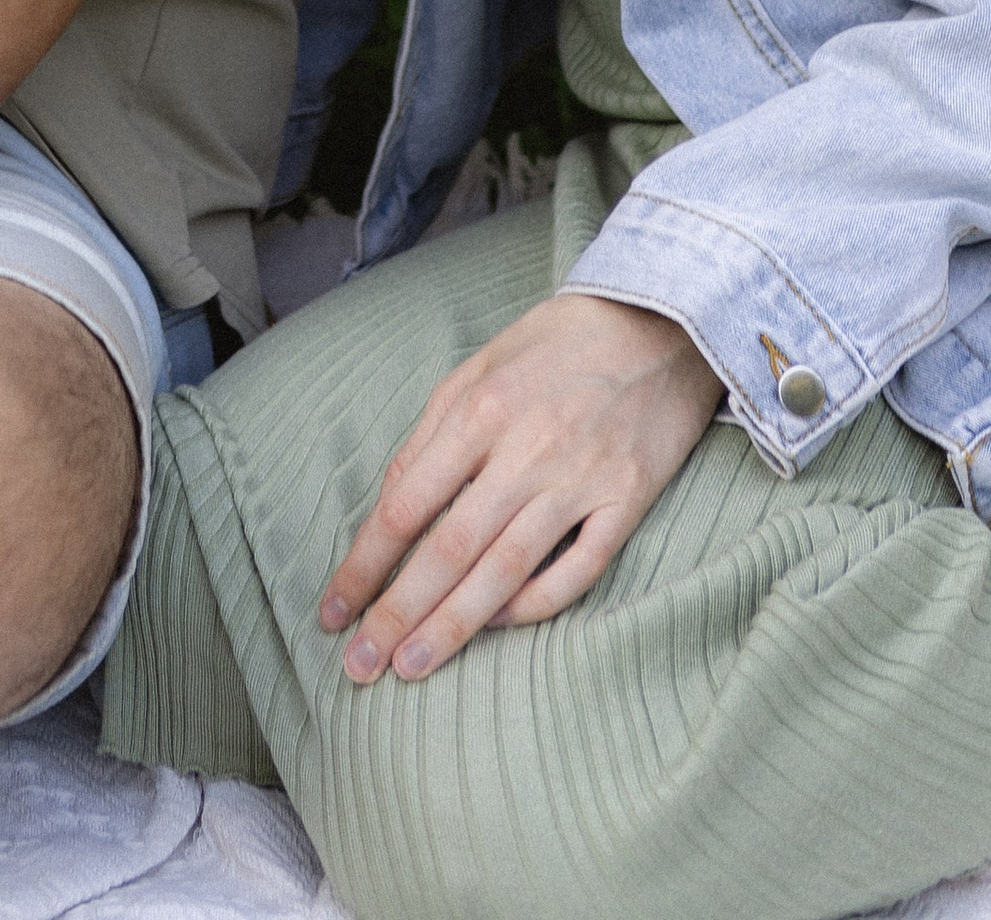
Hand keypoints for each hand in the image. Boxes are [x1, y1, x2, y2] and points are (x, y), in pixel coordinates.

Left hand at [320, 290, 721, 682]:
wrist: (658, 322)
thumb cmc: (554, 345)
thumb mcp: (477, 368)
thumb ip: (431, 435)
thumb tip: (390, 504)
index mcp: (478, 411)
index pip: (404, 505)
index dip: (363, 564)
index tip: (332, 611)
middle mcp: (525, 449)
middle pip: (448, 549)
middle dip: (397, 613)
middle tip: (359, 666)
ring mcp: (580, 479)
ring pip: (505, 570)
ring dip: (453, 627)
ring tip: (411, 669)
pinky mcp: (628, 500)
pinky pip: (578, 570)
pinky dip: (535, 604)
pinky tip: (497, 627)